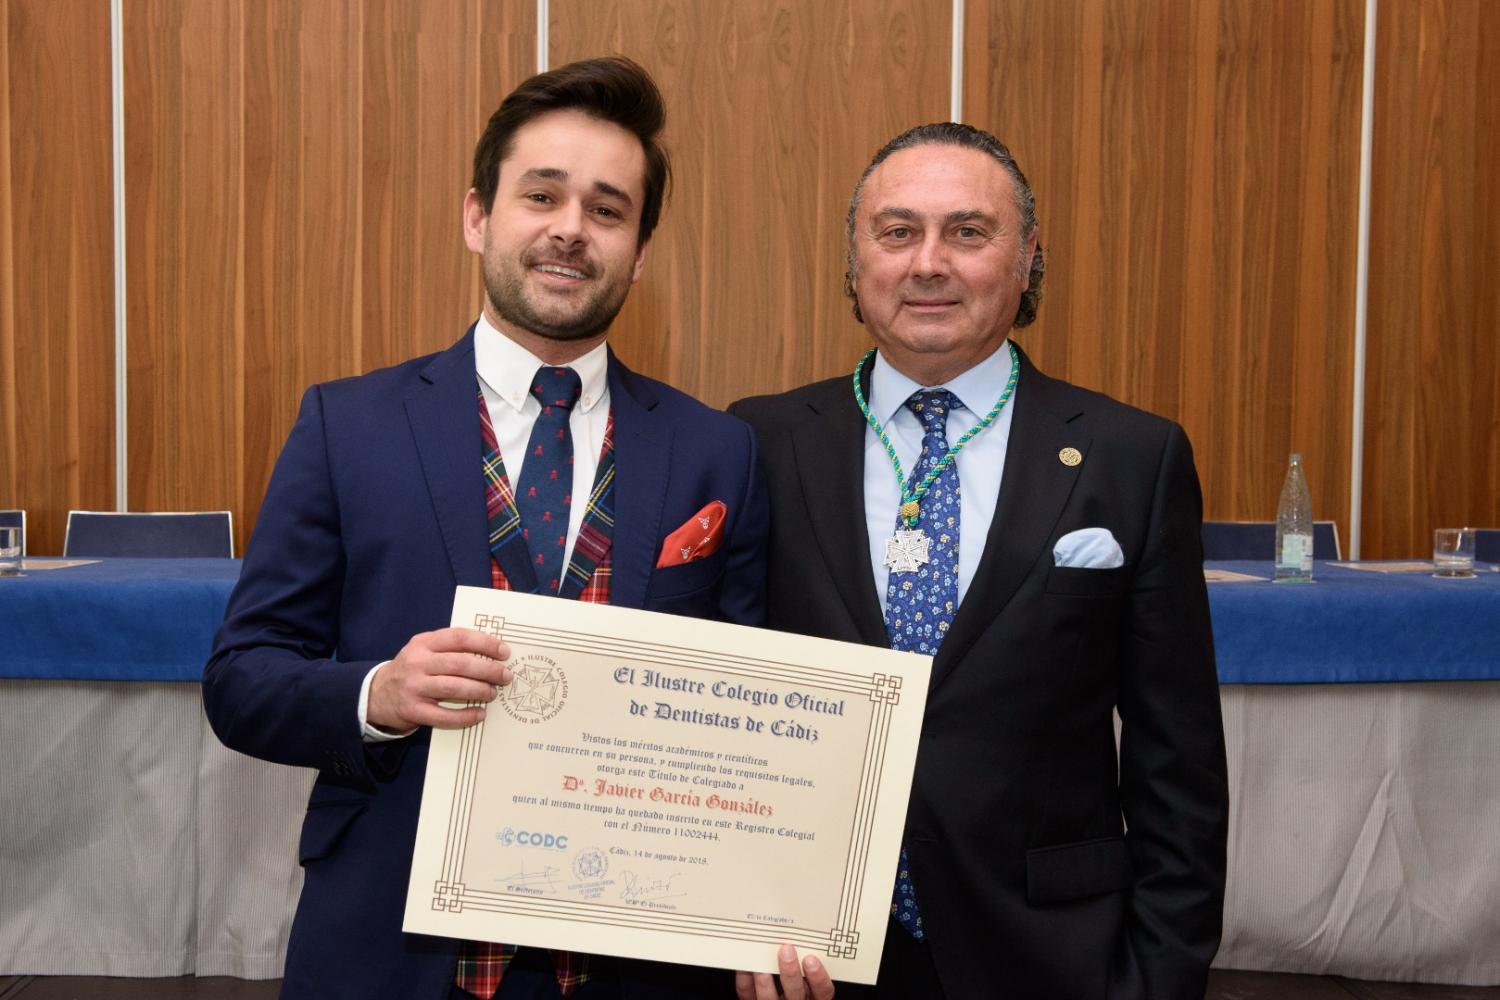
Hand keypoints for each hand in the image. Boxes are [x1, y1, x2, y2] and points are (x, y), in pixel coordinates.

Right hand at [367, 627, 510, 731]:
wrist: (377, 694)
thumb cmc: (411, 670)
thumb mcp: (423, 650)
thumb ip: (450, 648)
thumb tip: (491, 653)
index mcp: (423, 643)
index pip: (458, 638)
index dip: (485, 643)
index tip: (504, 651)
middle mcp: (417, 663)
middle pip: (460, 664)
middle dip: (488, 670)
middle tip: (505, 676)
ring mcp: (414, 687)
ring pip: (454, 688)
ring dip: (479, 690)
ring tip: (493, 693)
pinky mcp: (413, 711)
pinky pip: (444, 715)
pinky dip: (465, 716)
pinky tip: (479, 713)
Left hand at [735, 944, 833, 999]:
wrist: (772, 993)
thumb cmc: (794, 976)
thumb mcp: (807, 973)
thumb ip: (806, 959)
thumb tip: (795, 932)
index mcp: (813, 995)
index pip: (823, 992)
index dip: (818, 978)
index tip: (811, 959)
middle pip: (796, 994)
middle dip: (790, 973)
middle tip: (786, 950)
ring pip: (770, 999)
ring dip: (765, 981)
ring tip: (762, 963)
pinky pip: (748, 994)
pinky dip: (746, 980)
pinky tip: (746, 966)